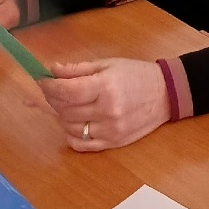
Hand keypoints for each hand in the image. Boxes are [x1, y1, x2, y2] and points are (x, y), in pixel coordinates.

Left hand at [40, 58, 169, 150]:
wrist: (165, 95)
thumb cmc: (136, 75)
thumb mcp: (108, 64)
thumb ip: (78, 69)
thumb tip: (52, 70)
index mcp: (106, 87)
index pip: (66, 91)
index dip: (48, 86)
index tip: (42, 80)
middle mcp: (107, 111)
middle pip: (65, 109)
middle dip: (52, 98)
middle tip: (53, 90)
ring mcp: (109, 130)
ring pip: (69, 127)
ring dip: (61, 116)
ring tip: (66, 105)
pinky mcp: (112, 143)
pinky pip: (81, 144)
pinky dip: (71, 135)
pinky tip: (73, 123)